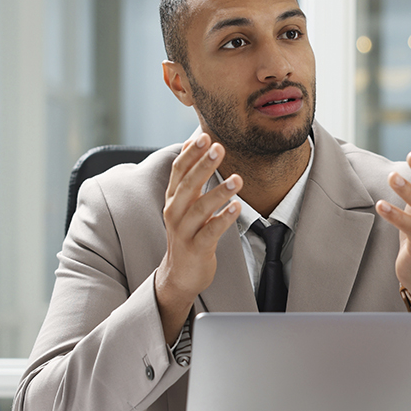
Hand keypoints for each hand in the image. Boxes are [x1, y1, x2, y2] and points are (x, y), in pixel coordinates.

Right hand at [155, 133, 242, 339]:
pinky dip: (223, 219)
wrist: (180, 274)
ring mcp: (184, 232)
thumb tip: (192, 142)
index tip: (205, 136)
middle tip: (219, 148)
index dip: (191, 154)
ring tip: (237, 179)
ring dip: (219, 192)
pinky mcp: (196, 248)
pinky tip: (237, 207)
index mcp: (173, 198)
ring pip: (200, 208)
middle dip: (203, 166)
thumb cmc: (187, 233)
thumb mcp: (184, 203)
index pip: (178, 171)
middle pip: (187, 185)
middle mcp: (174, 212)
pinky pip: (210, 232)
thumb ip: (189, 175)